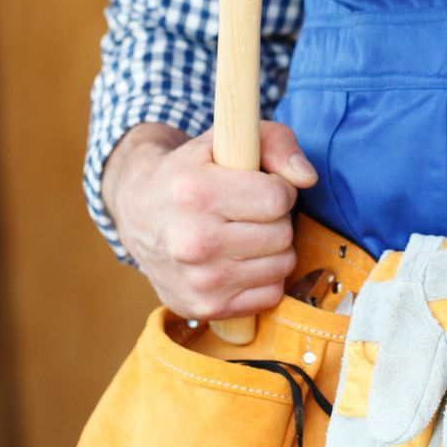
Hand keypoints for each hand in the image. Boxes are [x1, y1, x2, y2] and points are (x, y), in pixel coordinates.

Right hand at [102, 121, 316, 319]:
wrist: (139, 213)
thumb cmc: (192, 173)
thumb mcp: (225, 139)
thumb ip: (275, 142)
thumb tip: (307, 178)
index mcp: (196, 193)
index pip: (277, 198)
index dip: (278, 189)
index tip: (259, 186)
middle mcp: (192, 241)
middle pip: (282, 234)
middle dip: (275, 219)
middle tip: (249, 212)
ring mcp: (199, 281)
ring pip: (282, 266)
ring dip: (273, 249)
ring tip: (244, 234)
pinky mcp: (206, 308)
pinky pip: (270, 294)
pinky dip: (264, 277)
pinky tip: (239, 260)